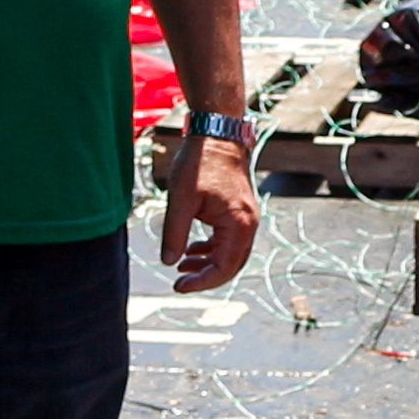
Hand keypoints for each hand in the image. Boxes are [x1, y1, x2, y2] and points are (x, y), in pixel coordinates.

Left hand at [155, 132, 260, 292]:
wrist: (217, 133)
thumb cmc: (200, 163)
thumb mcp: (180, 200)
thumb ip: (174, 234)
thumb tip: (169, 262)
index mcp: (238, 225)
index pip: (223, 267)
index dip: (201, 282)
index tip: (178, 285)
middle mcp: (248, 224)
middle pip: (231, 265)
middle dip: (205, 276)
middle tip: (179, 282)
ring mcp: (246, 217)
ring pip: (230, 253)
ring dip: (208, 262)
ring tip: (182, 266)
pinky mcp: (239, 210)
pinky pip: (229, 239)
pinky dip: (212, 248)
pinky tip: (192, 249)